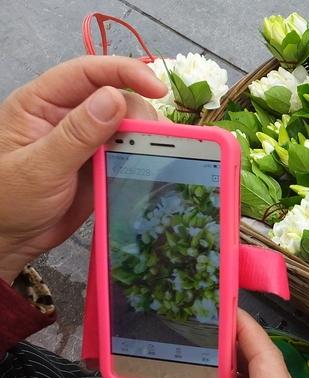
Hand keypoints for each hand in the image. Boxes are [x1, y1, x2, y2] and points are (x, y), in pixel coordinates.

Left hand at [0, 56, 166, 282]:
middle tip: (153, 140)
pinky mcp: (100, 163)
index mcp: (41, 103)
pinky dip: (146, 155)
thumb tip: (115, 98)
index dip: (124, 73)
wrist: (9, 240)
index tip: (157, 88)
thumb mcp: (39, 168)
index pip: (86, 73)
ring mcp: (86, 140)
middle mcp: (66, 115)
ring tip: (159, 153)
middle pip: (115, 96)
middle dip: (140, 114)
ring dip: (147, 135)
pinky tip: (155, 164)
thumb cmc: (7, 201)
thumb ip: (77, 134)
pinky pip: (130, 150)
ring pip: (127, 124)